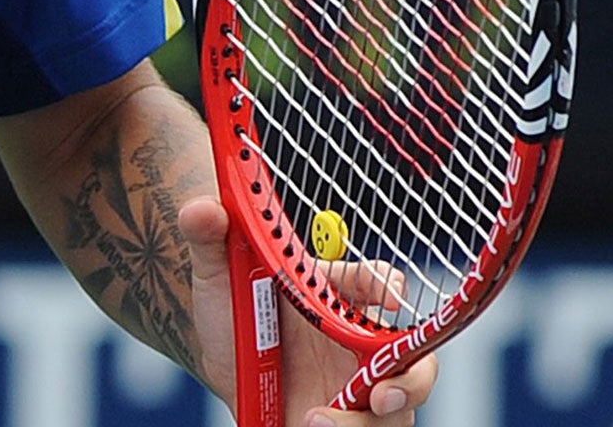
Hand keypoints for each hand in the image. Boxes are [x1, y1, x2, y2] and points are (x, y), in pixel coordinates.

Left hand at [182, 196, 435, 426]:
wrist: (223, 357)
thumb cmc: (234, 307)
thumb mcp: (218, 273)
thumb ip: (208, 238)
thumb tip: (198, 207)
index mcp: (341, 297)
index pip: (378, 283)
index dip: (387, 287)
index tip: (387, 295)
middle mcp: (362, 346)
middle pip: (414, 365)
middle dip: (410, 383)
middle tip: (379, 396)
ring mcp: (359, 392)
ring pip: (393, 417)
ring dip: (363, 424)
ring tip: (312, 421)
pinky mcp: (343, 424)